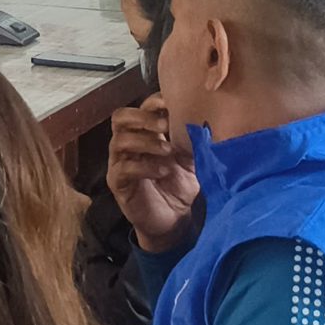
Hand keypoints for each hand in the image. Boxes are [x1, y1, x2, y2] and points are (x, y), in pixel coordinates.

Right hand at [106, 96, 200, 250]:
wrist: (174, 222)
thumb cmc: (180, 187)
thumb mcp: (191, 160)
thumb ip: (192, 141)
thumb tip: (207, 122)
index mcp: (145, 134)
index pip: (141, 108)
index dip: (155, 102)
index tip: (174, 104)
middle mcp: (128, 144)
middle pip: (121, 117)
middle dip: (143, 117)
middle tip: (165, 124)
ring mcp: (120, 163)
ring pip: (120, 141)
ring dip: (146, 142)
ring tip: (168, 150)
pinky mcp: (118, 183)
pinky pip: (123, 169)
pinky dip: (144, 167)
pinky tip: (163, 171)